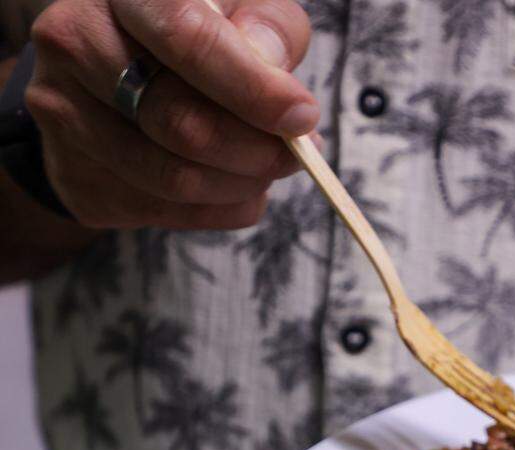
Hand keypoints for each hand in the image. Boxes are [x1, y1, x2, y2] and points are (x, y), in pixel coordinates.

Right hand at [26, 0, 317, 228]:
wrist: (118, 72)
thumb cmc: (196, 36)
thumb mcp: (239, 11)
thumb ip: (269, 31)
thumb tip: (279, 85)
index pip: (189, 40)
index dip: (254, 89)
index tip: (302, 117)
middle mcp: (73, 45)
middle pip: (182, 124)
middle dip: (256, 151)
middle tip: (294, 155)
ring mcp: (62, 114)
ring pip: (175, 180)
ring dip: (242, 186)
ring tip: (266, 168)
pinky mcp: (74, 176)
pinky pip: (168, 215)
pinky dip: (219, 209)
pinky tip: (231, 184)